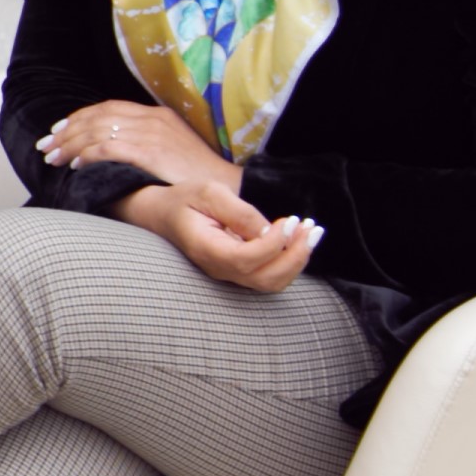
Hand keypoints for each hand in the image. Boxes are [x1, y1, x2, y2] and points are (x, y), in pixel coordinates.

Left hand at [41, 98, 236, 198]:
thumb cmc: (196, 176)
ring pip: (98, 132)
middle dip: (66, 131)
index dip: (79, 118)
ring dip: (71, 145)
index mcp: (156, 114)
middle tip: (46, 146)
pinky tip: (76, 165)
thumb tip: (110, 149)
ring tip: (54, 158)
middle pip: (98, 118)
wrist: (227, 187)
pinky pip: (109, 149)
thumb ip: (143, 142)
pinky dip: (88, 155)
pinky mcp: (151, 152)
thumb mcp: (170, 149)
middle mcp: (152, 119)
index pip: (108, 108)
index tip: (58, 130)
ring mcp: (152, 134)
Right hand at [126, 178, 324, 293]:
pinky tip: (299, 239)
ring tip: (311, 233)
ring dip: (298, 260)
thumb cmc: (185, 199)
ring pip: (272, 282)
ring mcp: (229, 274)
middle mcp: (219, 269)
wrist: (163, 214)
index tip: (289, 220)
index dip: (274, 244)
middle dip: (296, 256)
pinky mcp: (240, 271)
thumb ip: (238, 212)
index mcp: (206, 249)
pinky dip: (290, 261)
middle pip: (266, 279)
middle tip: (312, 228)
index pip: (247, 259)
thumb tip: (269, 232)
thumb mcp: (209, 192)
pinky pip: (270, 275)